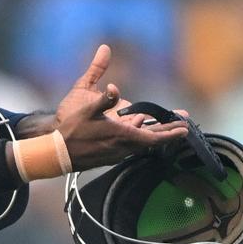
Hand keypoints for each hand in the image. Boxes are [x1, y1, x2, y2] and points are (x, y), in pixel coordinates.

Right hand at [52, 45, 187, 169]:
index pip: (152, 138)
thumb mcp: (87, 111)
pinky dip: (141, 136)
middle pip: (152, 141)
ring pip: (143, 143)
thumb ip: (103, 99)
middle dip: (168, 133)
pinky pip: (132, 145)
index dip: (170, 134)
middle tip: (183, 127)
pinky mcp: (112, 155)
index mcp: (121, 136)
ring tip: (167, 125)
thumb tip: (115, 88)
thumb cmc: (72, 131)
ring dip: (156, 135)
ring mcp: (117, 153)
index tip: (184, 129)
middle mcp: (123, 147)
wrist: (58, 154)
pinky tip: (140, 126)